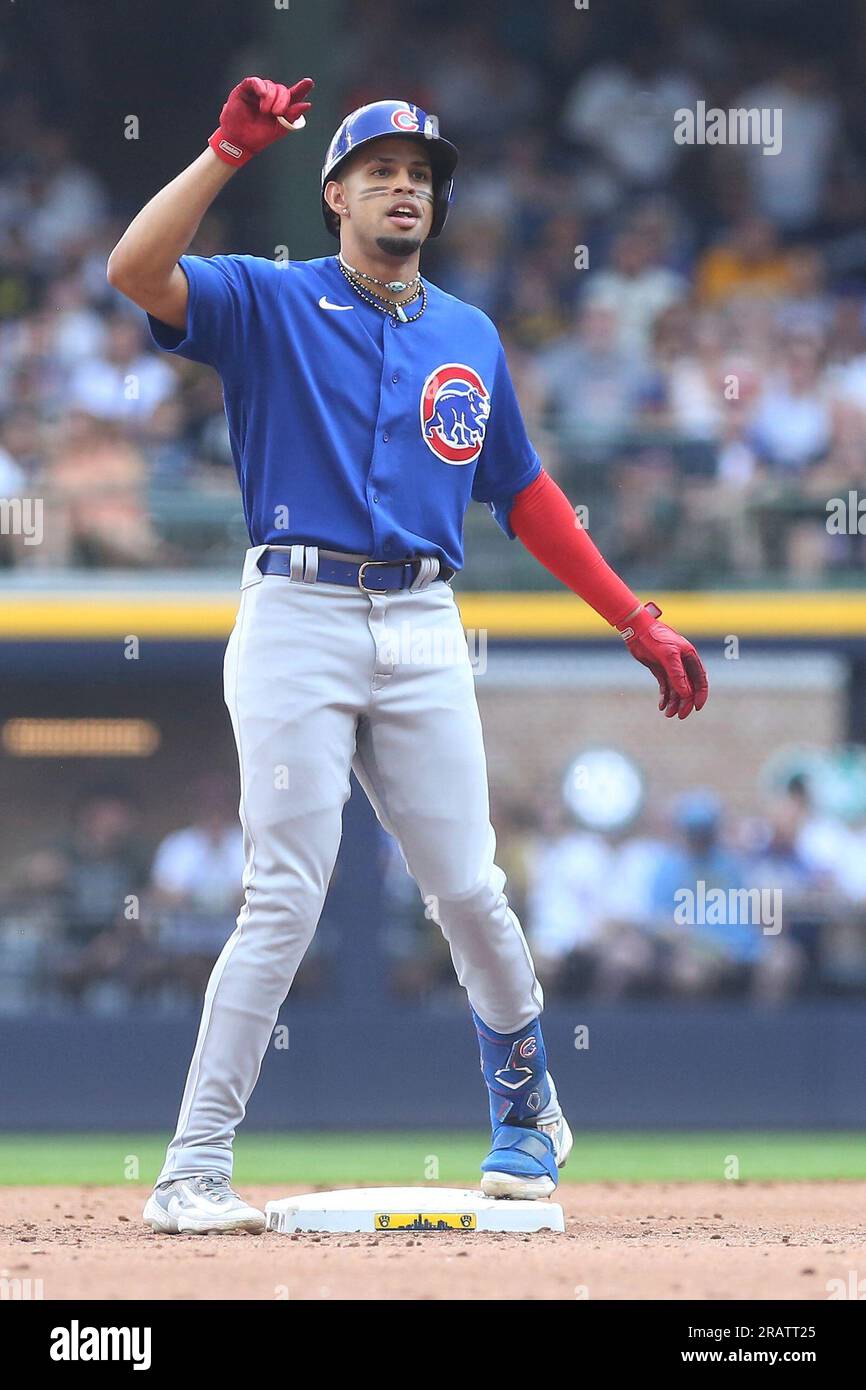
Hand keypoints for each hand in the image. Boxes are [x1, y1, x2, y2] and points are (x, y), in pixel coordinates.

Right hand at [208, 75, 313, 166]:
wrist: (240, 141)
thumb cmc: (259, 136)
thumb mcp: (280, 128)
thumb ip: (292, 116)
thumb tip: (306, 105)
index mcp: (281, 106)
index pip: (293, 95)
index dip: (301, 88)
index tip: (309, 83)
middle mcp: (271, 96)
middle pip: (282, 90)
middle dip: (283, 101)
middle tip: (277, 113)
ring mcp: (258, 92)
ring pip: (270, 85)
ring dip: (270, 97)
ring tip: (265, 111)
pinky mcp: (246, 89)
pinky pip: (255, 81)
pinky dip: (260, 86)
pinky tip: (261, 94)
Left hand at [618, 602, 708, 719]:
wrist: (636, 630)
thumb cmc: (655, 637)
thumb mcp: (667, 655)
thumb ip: (677, 674)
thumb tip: (686, 694)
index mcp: (690, 657)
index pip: (700, 679)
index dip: (700, 694)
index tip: (697, 708)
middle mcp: (682, 663)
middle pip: (688, 687)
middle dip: (685, 702)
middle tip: (680, 716)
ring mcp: (670, 667)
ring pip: (676, 689)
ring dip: (674, 702)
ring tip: (668, 714)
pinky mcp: (659, 669)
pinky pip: (665, 686)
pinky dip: (664, 696)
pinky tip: (662, 706)